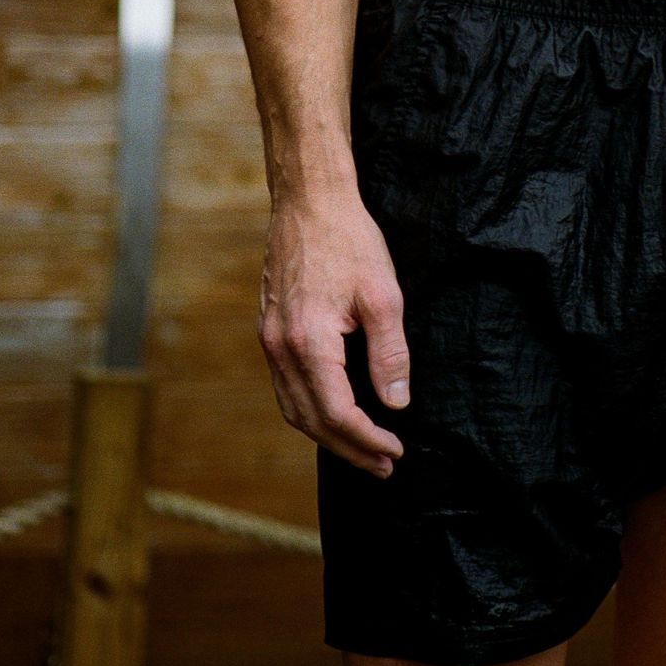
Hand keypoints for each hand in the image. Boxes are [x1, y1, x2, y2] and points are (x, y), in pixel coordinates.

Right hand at [259, 189, 409, 475]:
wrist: (308, 201)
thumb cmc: (349, 240)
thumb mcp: (383, 294)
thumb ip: (389, 353)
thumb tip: (396, 404)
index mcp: (308, 343)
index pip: (337, 413)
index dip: (367, 439)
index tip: (395, 451)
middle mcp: (281, 348)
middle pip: (311, 421)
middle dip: (349, 449)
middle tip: (384, 464)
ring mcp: (270, 340)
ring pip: (294, 408)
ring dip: (328, 435)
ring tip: (364, 447)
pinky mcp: (270, 330)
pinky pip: (286, 387)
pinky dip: (311, 409)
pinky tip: (336, 411)